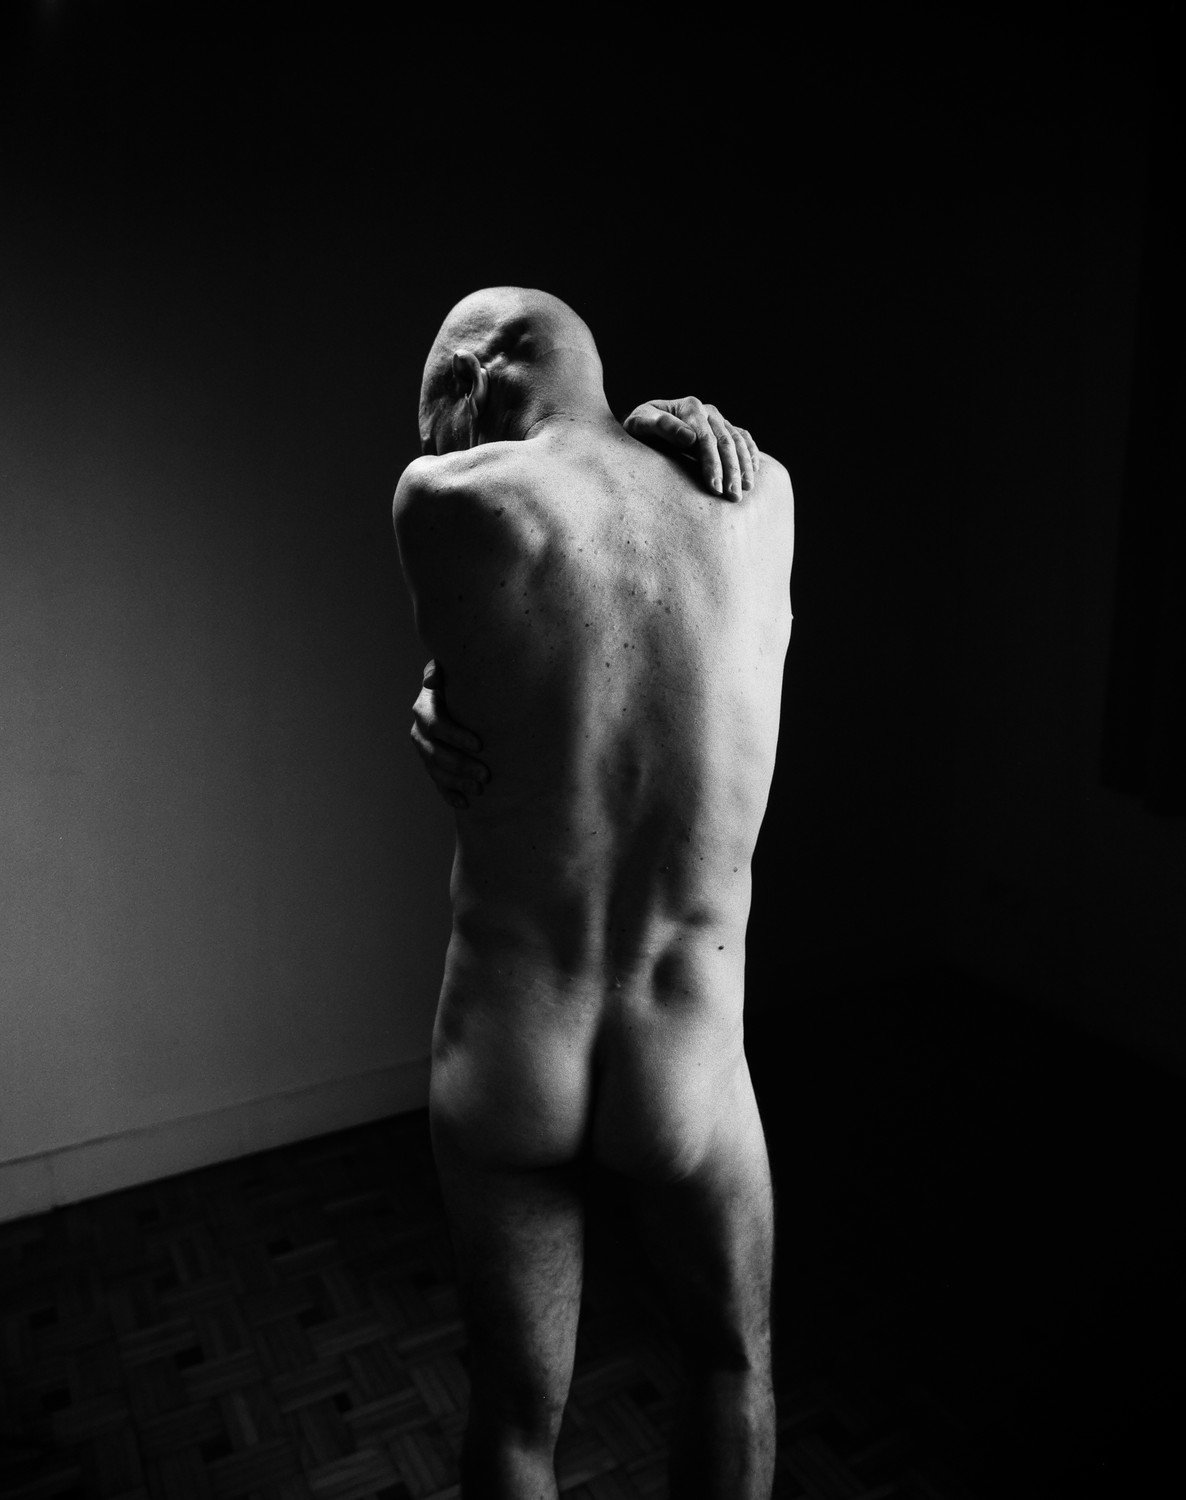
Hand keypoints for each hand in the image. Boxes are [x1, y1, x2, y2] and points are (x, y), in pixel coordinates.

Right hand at [410, 659, 488, 810]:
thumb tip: (430, 681)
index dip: (455, 736)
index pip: (436, 724)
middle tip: (485, 775)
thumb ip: (439, 669)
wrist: (456, 695)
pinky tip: (464, 804)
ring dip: (457, 783)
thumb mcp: (450, 671)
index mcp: (424, 709)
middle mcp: (420, 732)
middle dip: (460, 765)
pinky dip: (450, 795)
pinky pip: (438, 784)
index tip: (479, 745)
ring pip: (436, 771)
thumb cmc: (458, 681)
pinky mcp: (433, 765)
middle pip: (436, 753)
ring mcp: (425, 751)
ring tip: (480, 789)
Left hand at [623, 397, 759, 500]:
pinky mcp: (722, 427)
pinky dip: (751, 452)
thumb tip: (690, 437)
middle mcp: (707, 411)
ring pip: (738, 442)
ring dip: (744, 466)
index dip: (712, 464)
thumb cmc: (639, 426)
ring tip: (745, 490)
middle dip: (731, 471)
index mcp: (690, 407)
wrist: (644, 422)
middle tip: (733, 497)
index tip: (715, 488)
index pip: (706, 439)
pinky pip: (743, 438)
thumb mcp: (640, 423)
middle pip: (725, 442)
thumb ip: (662, 427)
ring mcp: (717, 419)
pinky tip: (754, 470)